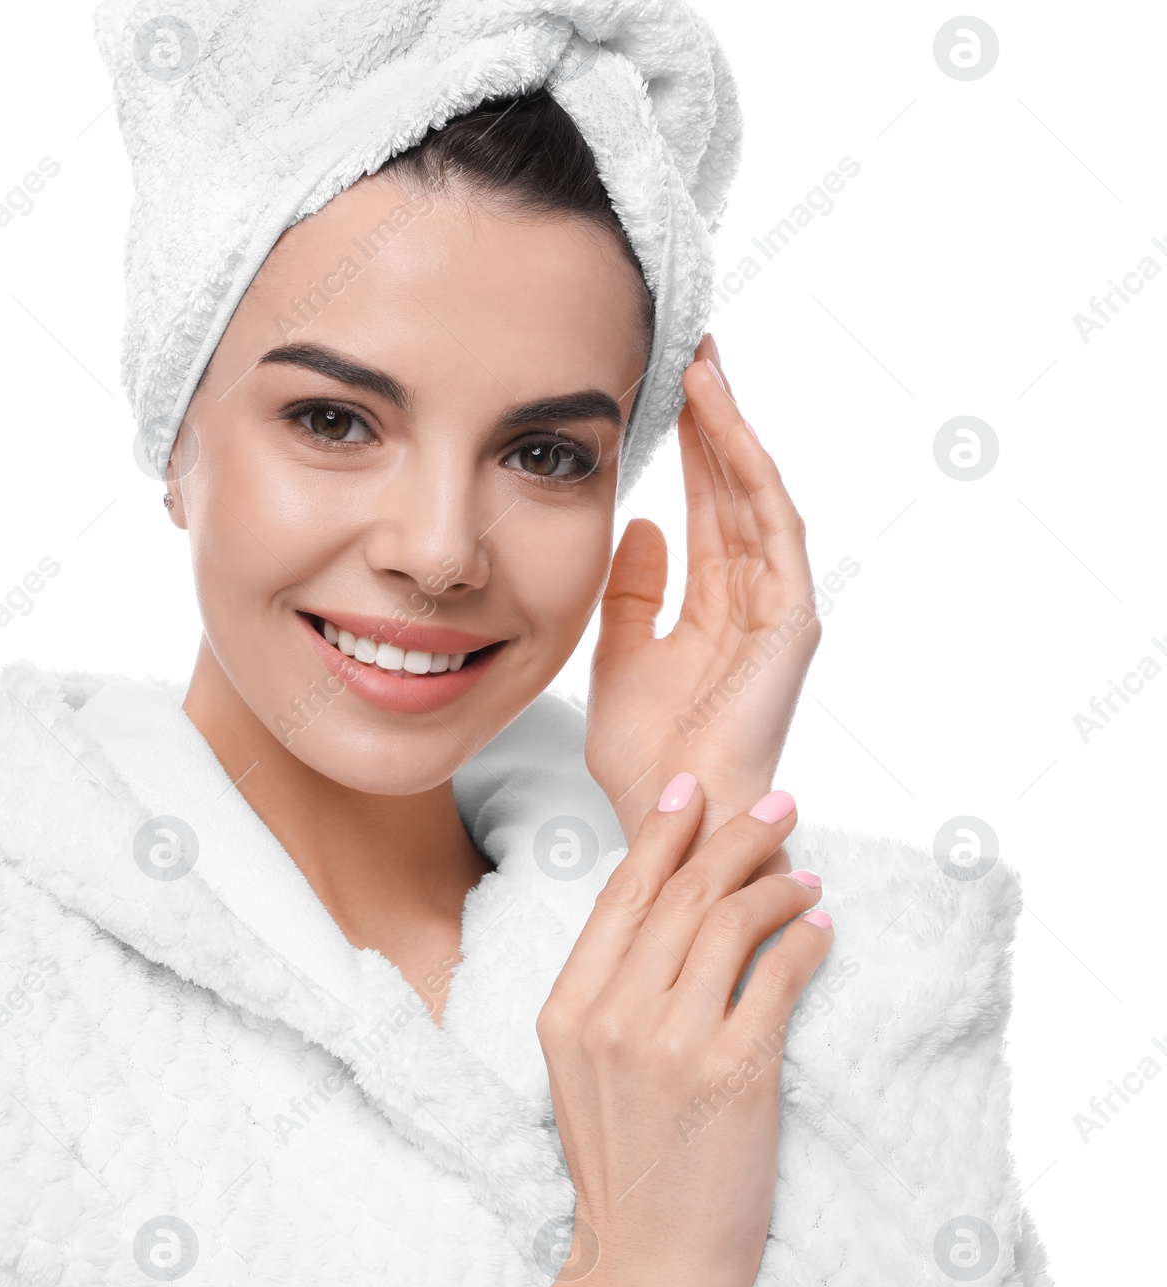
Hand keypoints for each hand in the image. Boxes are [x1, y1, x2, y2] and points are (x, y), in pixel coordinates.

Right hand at [536, 776, 830, 1286]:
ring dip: (776, 884)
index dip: (661, 834)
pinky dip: (805, 939)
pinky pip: (778, 976)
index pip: (620, 896)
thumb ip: (606, 991)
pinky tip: (820, 926)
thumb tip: (666, 911)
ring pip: (730, 923)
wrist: (650, 1259)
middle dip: (733, 837)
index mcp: (567, 1010)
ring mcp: (673, 1043)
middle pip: (680, 895)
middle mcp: (613, 1016)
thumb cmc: (621, 1162)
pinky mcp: (736, 1073)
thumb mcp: (580, 1068)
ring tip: (804, 873)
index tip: (692, 791)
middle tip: (777, 806)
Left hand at [585, 335, 819, 859]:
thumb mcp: (619, 652)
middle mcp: (751, 595)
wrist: (668, 812)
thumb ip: (633, 590)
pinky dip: (752, 476)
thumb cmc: (646, 751)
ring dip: (732, 431)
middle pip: (734, 488)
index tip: (666, 388)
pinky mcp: (791, 622)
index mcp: (713, 602)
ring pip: (756, 496)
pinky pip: (774, 532)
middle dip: (714, 419)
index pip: (705, 505)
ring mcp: (776, 606)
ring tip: (704, 369)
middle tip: (692, 350)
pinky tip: (726, 428)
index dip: (689, 446)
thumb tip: (640, 525)